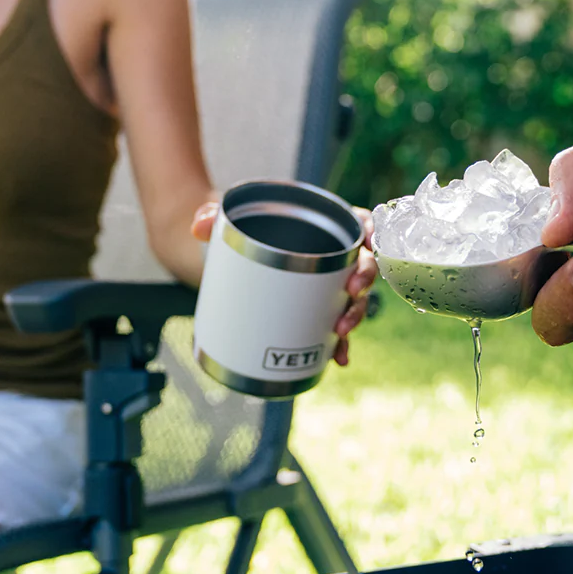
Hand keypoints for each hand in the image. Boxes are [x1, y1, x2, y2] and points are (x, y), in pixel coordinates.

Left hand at [191, 202, 376, 366]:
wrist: (218, 263)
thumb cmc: (233, 234)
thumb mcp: (224, 221)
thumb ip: (212, 216)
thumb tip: (200, 226)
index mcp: (320, 224)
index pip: (357, 222)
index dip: (373, 229)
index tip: (372, 239)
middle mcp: (331, 257)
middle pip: (361, 264)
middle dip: (364, 279)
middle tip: (352, 291)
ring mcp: (326, 287)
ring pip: (353, 300)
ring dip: (354, 315)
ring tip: (341, 330)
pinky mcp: (314, 313)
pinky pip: (334, 329)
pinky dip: (340, 344)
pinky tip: (339, 357)